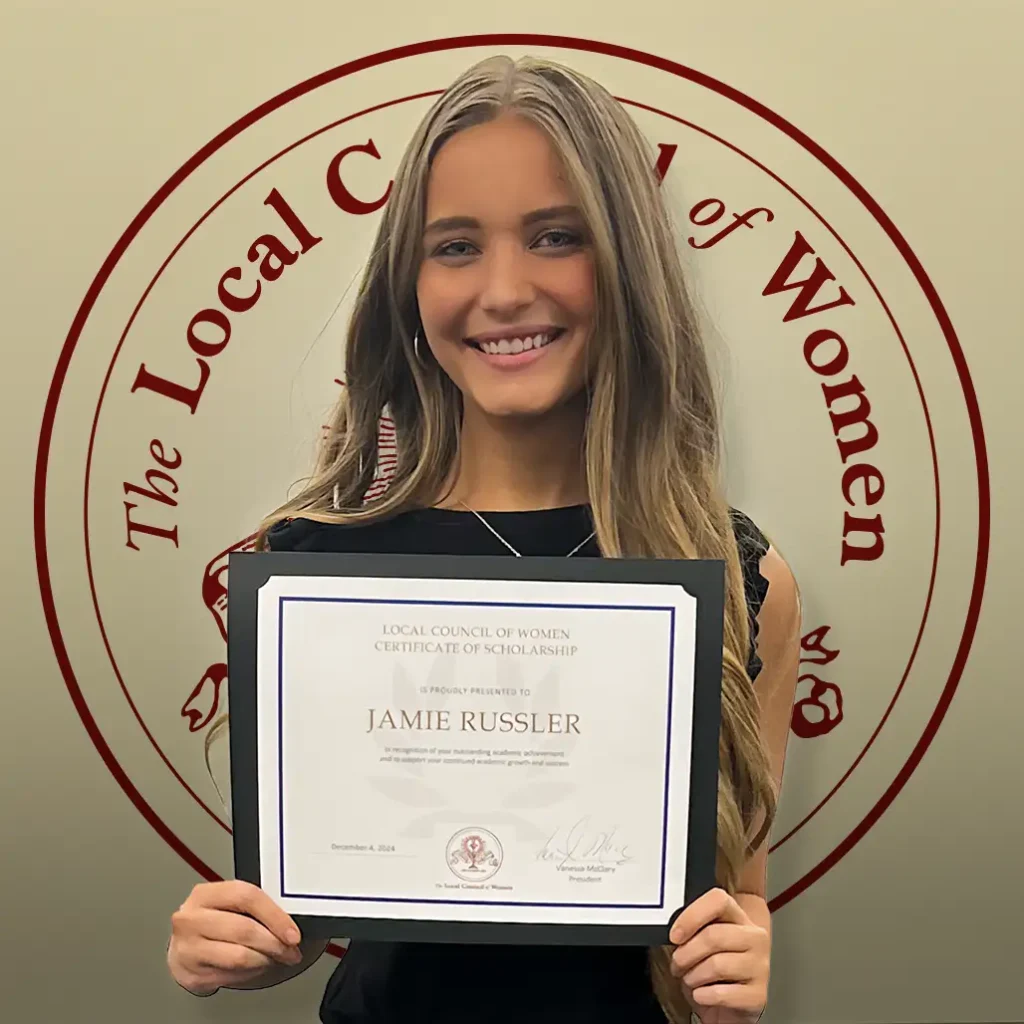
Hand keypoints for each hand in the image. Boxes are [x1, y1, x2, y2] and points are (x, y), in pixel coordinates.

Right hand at [167, 880, 303, 995]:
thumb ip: (254, 907)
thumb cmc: (212, 923)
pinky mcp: (191, 974)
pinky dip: (251, 973)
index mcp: (205, 894)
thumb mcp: (228, 905)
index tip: (292, 933)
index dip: (274, 915)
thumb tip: (288, 923)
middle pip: (244, 930)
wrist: (182, 948)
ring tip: (275, 958)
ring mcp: (188, 949)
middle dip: (275, 943)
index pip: (246, 897)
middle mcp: (191, 920)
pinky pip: (232, 976)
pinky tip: (256, 967)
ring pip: (240, 957)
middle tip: (290, 951)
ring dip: (265, 960)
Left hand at [669, 888, 768, 1022]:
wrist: (735, 1007)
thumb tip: (674, 932)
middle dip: (686, 953)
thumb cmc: (714, 972)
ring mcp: (760, 967)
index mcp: (739, 917)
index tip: (674, 935)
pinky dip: (703, 996)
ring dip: (693, 977)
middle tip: (677, 964)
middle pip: (713, 936)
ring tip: (690, 980)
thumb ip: (695, 930)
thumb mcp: (705, 944)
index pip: (718, 900)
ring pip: (716, 965)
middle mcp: (755, 938)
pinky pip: (721, 994)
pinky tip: (701, 994)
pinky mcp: (759, 996)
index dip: (692, 916)